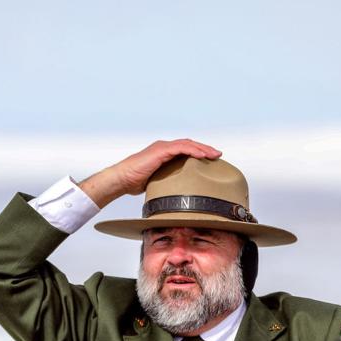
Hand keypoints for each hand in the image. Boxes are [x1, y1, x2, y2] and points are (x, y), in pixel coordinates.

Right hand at [79, 139, 221, 207]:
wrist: (122, 179)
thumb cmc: (135, 182)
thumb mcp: (157, 183)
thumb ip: (168, 183)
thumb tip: (178, 196)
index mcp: (164, 154)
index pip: (186, 150)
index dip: (199, 152)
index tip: (211, 159)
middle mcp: (164, 148)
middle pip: (190, 145)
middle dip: (205, 149)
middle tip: (218, 155)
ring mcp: (162, 148)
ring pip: (188, 144)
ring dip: (203, 149)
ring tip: (214, 154)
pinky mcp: (160, 150)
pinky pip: (180, 148)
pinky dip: (193, 150)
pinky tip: (202, 155)